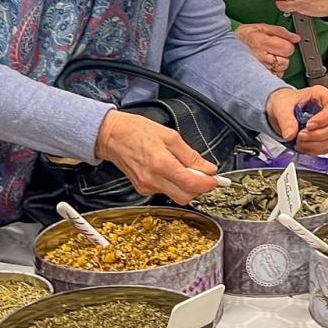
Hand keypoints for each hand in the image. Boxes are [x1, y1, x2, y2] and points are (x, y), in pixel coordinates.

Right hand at [93, 109, 217, 204]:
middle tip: (202, 173)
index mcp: (160, 163)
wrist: (111, 135)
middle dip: (198, 187)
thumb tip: (207, 168)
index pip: (191, 184)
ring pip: (176, 195)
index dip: (207, 183)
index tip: (216, 179)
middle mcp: (152, 179)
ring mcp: (146, 186)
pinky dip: (173, 183)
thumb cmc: (136, 130)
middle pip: (185, 196)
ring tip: (183, 167)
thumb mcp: (170, 135)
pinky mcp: (142, 189)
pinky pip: (165, 191)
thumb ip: (190, 155)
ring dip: (186, 185)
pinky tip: (170, 170)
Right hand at [236, 23, 300, 73]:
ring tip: (268, 57)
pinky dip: (273, 71)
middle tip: (273, 50)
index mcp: (261, 42)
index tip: (280, 43)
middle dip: (282, 54)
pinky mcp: (258, 77)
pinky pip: (274, 76)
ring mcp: (258, 69)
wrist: (223, 48)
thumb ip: (280, 31)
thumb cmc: (242, 37)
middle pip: (286, 60)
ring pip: (281, 69)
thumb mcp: (260, 27)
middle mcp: (260, 57)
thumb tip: (296, 38)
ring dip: (278, 64)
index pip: (288, 48)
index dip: (287, 44)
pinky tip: (266, 65)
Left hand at [266, 87, 327, 154]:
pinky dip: (314, 150)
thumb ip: (285, 119)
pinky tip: (302, 145)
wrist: (279, 112)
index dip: (324, 118)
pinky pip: (327, 147)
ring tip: (299, 141)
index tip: (308, 125)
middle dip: (319, 134)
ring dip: (317, 144)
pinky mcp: (325, 137)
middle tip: (301, 135)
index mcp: (321, 95)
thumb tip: (290, 134)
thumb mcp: (280, 106)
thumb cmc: (284, 102)